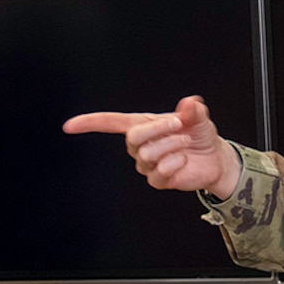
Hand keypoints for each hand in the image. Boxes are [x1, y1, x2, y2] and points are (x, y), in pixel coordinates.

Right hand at [63, 96, 242, 199]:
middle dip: (157, 129)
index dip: (89, 123)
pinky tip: (183, 159)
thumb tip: (189, 103)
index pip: (109, 123)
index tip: (70, 126)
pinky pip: (159, 172)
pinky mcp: (158, 180)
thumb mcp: (198, 116)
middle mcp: (140, 145)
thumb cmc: (198, 134)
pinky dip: (176, 163)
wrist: (214, 157)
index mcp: (142, 124)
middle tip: (179, 124)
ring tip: (185, 143)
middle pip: (132, 138)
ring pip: (147, 155)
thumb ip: (191, 109)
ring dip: (171, 145)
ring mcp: (147, 163)